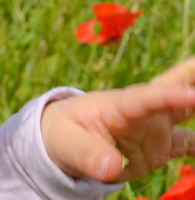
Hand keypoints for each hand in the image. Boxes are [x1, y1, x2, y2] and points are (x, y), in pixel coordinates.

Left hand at [39, 56, 194, 182]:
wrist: (66, 140)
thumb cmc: (64, 134)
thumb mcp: (68, 145)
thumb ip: (89, 155)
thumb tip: (111, 169)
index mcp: (119, 104)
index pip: (147, 97)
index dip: (170, 96)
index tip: (192, 96)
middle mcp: (144, 111)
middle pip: (176, 88)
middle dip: (194, 76)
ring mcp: (157, 126)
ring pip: (191, 113)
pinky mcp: (164, 144)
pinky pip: (193, 144)